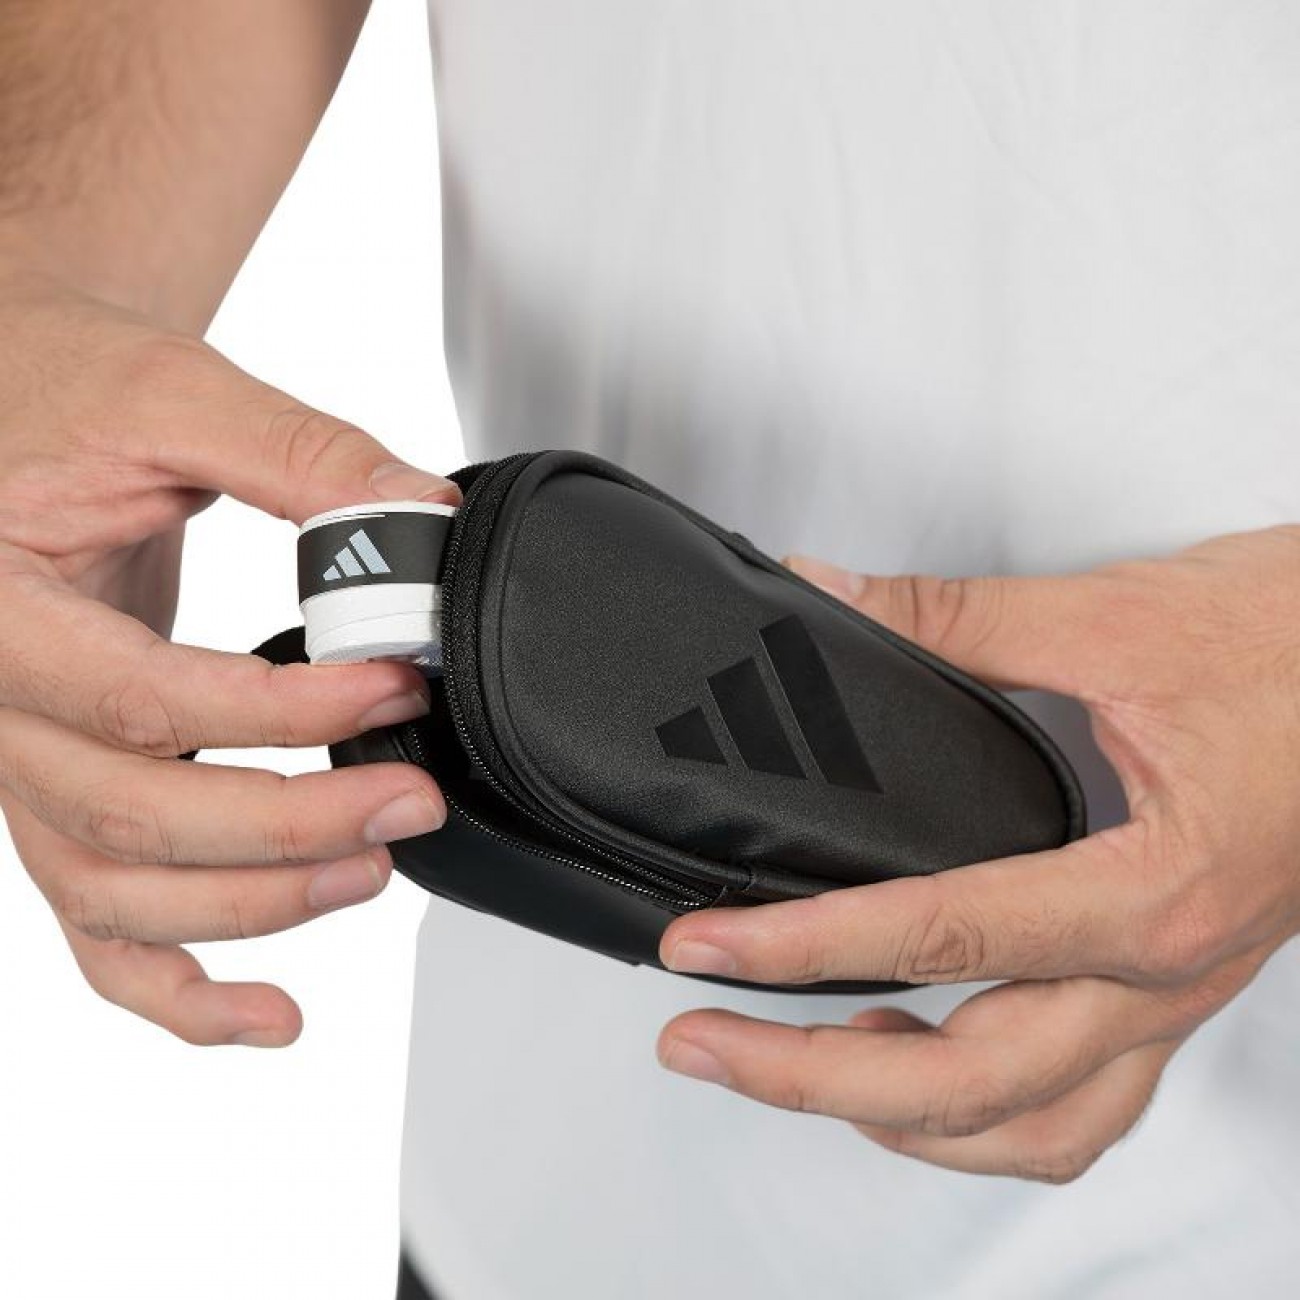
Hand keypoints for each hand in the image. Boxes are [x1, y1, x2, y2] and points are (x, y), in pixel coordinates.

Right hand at [0, 267, 458, 1046]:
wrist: (16, 399)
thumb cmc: (62, 388)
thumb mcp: (177, 393)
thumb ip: (300, 455)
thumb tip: (426, 518)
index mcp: (1, 609)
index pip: (143, 700)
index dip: (282, 715)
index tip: (394, 683)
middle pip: (131, 820)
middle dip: (291, 826)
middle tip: (412, 798)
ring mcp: (22, 763)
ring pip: (114, 892)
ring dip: (251, 908)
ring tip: (371, 874)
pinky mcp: (61, 789)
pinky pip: (96, 922)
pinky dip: (178, 987)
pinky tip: (273, 1013)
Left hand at [656, 528, 1299, 1180]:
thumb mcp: (1118, 619)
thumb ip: (957, 617)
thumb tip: (833, 594)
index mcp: (1150, 887)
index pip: (939, 936)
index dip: (798, 947)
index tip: (708, 947)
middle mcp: (1163, 969)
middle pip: (964, 1079)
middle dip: (808, 1076)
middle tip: (702, 1043)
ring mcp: (1174, 992)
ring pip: (1031, 1125)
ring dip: (903, 1118)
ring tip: (801, 1069)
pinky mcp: (1174, 981)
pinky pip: (1083, 1104)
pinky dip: (990, 1116)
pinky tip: (928, 1070)